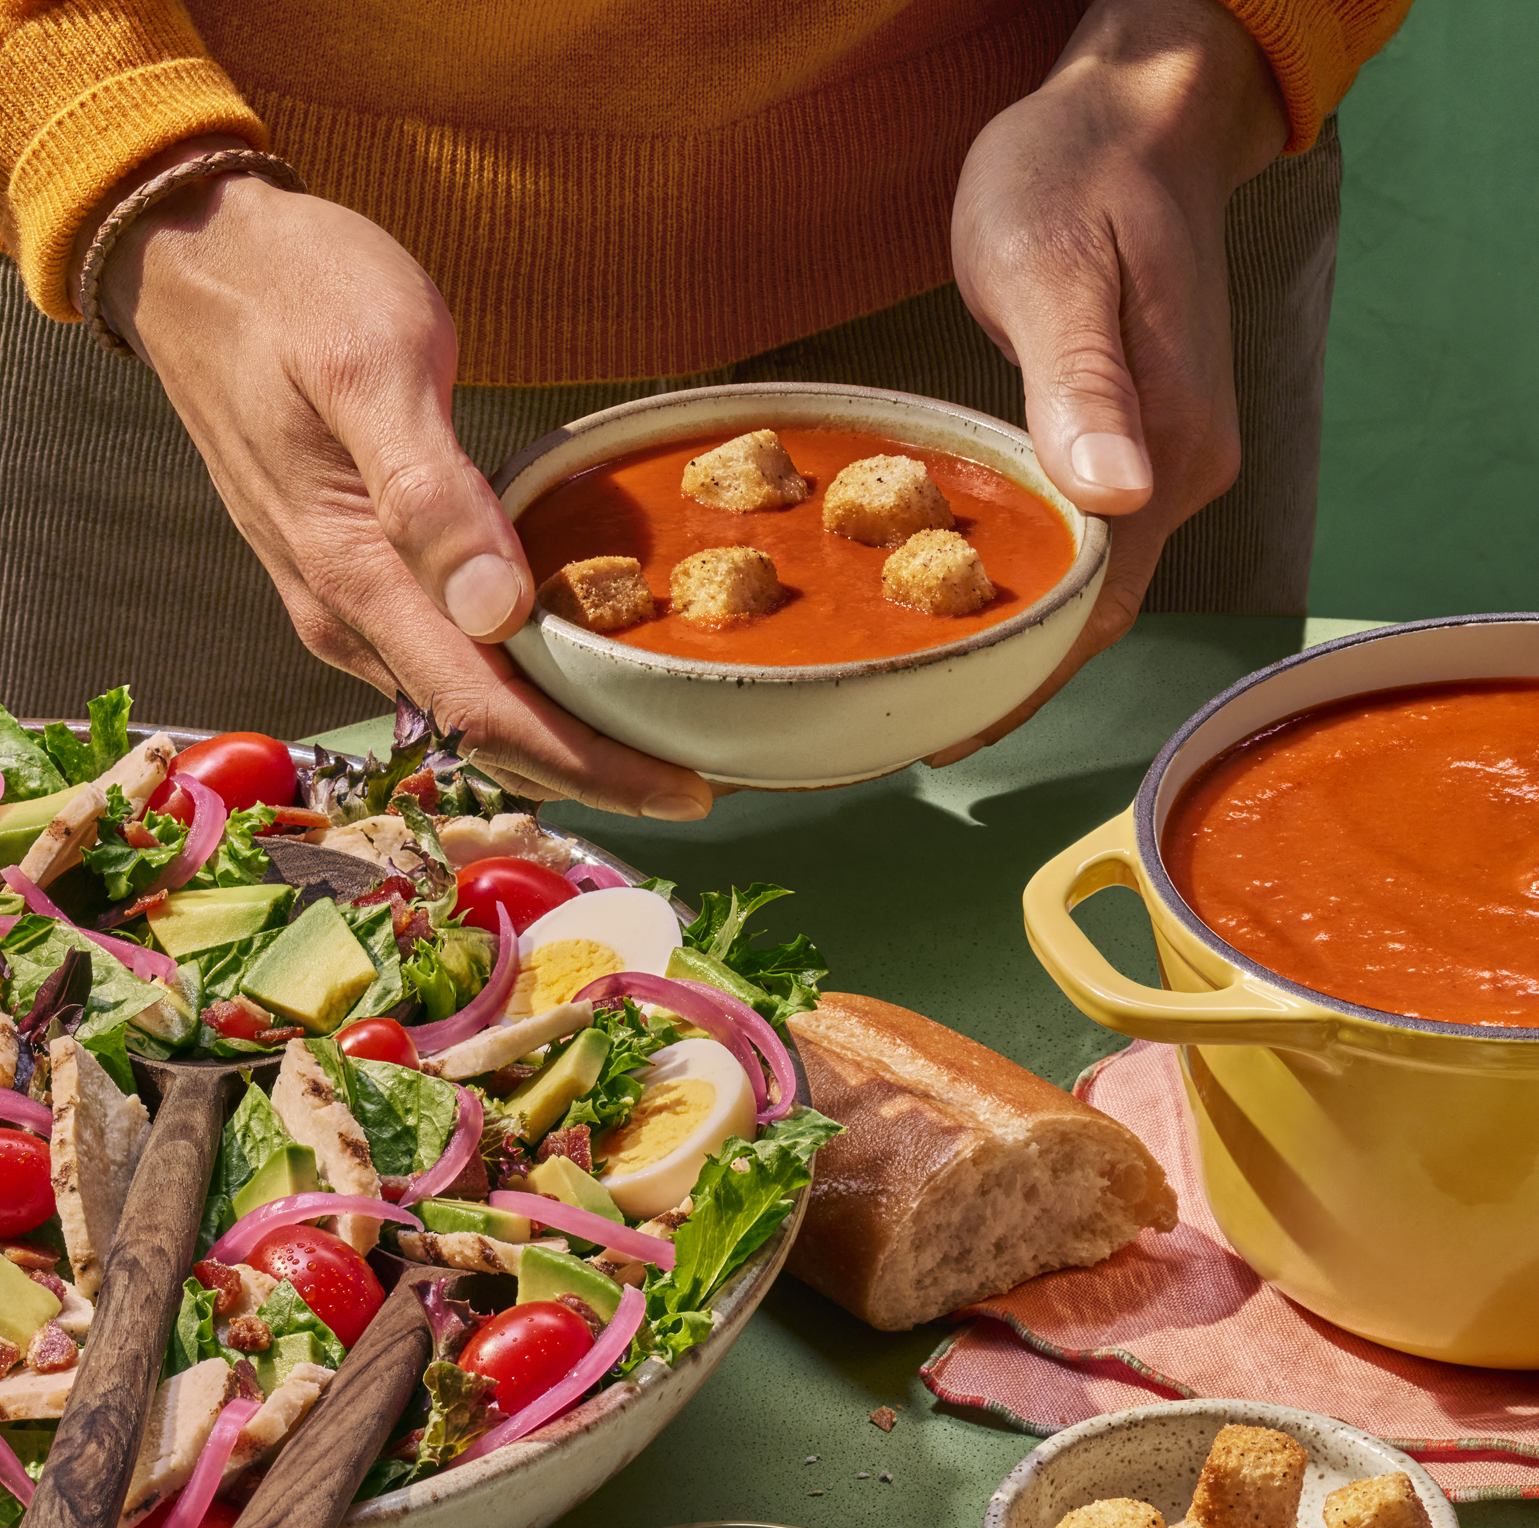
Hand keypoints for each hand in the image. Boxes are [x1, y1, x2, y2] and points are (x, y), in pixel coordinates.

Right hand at [77, 154, 712, 819]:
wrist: (194, 262)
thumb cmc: (290, 293)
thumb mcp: (371, 364)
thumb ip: (429, 494)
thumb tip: (494, 612)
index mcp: (358, 576)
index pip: (487, 716)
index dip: (591, 766)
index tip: (683, 791)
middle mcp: (348, 617)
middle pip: (486, 737)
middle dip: (594, 773)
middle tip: (699, 783)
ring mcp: (347, 607)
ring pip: (466, 714)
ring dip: (560, 744)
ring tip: (657, 742)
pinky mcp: (357, 583)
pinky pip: (448, 670)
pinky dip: (522, 696)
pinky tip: (576, 677)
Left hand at [934, 0, 1287, 764]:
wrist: (1134, 117)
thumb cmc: (1078, 176)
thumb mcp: (1054, 268)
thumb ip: (1081, 384)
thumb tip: (1116, 496)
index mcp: (1169, 445)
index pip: (1102, 600)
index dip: (1029, 675)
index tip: (955, 730)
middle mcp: (1181, 469)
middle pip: (1099, 611)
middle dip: (1018, 677)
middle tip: (923, 731)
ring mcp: (1165, 459)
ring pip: (1092, 582)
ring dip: (1022, 638)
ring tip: (937, 691)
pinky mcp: (1138, 443)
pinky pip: (1083, 539)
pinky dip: (1029, 582)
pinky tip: (973, 605)